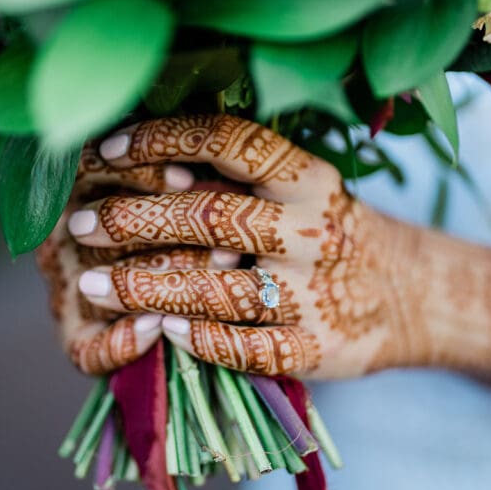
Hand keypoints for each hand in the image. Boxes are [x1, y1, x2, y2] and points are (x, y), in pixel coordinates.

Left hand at [66, 114, 428, 379]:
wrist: (408, 295)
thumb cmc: (329, 232)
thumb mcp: (302, 189)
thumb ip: (241, 180)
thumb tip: (156, 164)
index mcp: (308, 179)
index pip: (229, 143)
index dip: (164, 140)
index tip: (108, 149)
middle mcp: (313, 230)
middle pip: (214, 217)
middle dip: (137, 219)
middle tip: (82, 224)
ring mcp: (316, 294)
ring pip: (221, 289)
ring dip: (150, 287)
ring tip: (95, 285)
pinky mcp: (317, 349)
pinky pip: (250, 349)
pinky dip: (204, 341)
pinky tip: (162, 331)